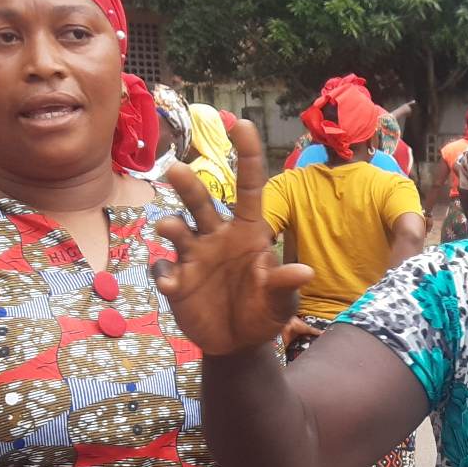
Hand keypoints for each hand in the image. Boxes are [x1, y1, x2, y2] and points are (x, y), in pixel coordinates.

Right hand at [154, 121, 315, 357]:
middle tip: (177, 171)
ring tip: (169, 228)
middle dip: (189, 186)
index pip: (248, 187)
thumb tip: (304, 271)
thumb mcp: (281, 302)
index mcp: (247, 233)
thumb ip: (286, 284)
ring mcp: (193, 256)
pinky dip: (164, 274)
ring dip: (170, 225)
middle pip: (201, 202)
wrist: (238, 343)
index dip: (246, 155)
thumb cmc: (264, 312)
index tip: (241, 123)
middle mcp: (217, 236)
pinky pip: (163, 269)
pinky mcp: (176, 280)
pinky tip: (172, 286)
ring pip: (176, 228)